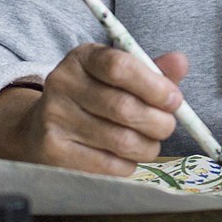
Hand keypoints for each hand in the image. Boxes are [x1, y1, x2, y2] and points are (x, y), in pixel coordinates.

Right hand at [0, 45, 188, 175]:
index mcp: (82, 57)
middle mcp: (62, 83)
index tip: (175, 99)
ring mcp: (54, 118)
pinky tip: (126, 156)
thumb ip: (152, 71)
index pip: (120, 67)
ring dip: (148, 146)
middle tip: (167, 126)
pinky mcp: (54, 151)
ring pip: (122, 140)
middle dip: (159, 121)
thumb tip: (181, 63)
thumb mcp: (118, 77)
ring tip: (150, 142)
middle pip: (124, 107)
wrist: (40, 127)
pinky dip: (129, 163)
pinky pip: (110, 164)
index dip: (155, 85)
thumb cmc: (93, 98)